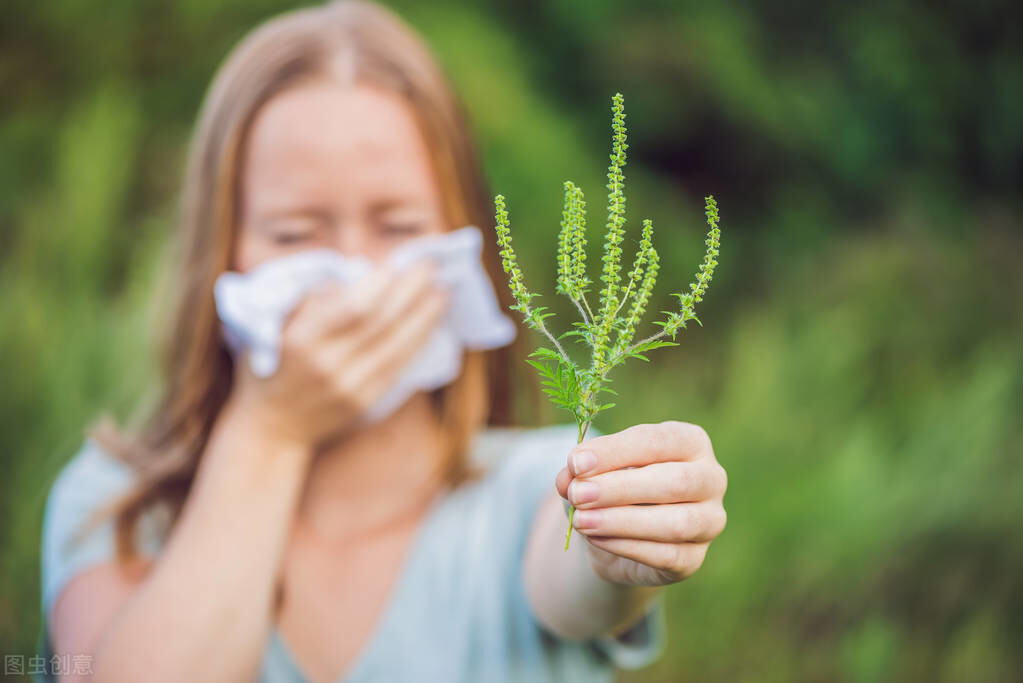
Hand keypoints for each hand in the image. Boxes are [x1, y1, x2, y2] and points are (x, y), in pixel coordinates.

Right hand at [226, 260, 449, 450]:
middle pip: (382, 323)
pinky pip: (399, 366)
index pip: (354, 308)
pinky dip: (417, 342)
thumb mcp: (271, 326)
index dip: (381, 284)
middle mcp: (328, 364)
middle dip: (411, 291)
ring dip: (425, 317)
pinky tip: (431, 324)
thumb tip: (352, 277)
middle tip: (432, 267)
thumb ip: (310, 300)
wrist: (271, 426)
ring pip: (398, 346)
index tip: (397, 263)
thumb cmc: (268, 365)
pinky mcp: (365, 401)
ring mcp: (350, 386)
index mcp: (302, 340)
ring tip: (443, 292)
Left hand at [554, 421, 726, 586]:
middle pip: (674, 482)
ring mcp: (709, 521)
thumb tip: (568, 479)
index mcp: (690, 442)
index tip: (576, 462)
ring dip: (622, 521)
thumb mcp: (594, 470)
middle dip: (620, 488)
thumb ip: (581, 470)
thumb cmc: (612, 485)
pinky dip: (626, 546)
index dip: (615, 452)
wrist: (619, 532)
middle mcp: (711, 478)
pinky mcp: (694, 558)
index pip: (656, 441)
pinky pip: (666, 556)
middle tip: (579, 494)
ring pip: (676, 523)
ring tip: (581, 521)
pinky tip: (595, 538)